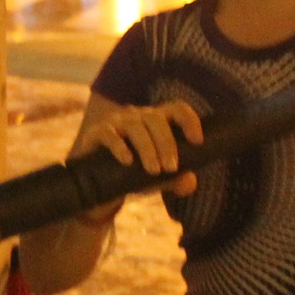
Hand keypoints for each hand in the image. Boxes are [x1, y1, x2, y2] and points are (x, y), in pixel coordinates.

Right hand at [67, 101, 204, 223]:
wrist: (96, 185)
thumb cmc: (131, 175)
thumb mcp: (156, 180)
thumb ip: (175, 180)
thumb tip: (190, 181)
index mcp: (157, 122)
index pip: (177, 109)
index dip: (190, 120)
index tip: (197, 141)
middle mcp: (137, 117)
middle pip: (156, 119)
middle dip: (166, 143)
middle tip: (171, 168)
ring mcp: (116, 123)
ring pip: (135, 126)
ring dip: (147, 148)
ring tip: (154, 171)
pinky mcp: (96, 133)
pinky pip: (109, 134)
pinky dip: (119, 147)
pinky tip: (127, 161)